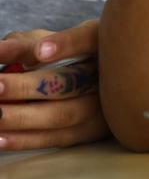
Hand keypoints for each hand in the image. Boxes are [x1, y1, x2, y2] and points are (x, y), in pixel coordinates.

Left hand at [0, 20, 106, 149]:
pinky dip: (26, 139)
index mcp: (98, 41)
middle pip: (70, 82)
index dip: (66, 44)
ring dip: (23, 117)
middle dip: (28, 86)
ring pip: (63, 114)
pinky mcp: (92, 131)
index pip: (88, 39)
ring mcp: (103, 105)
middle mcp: (107, 73)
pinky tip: (0, 138)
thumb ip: (22, 46)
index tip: (40, 50)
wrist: (93, 85)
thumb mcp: (45, 43)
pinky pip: (58, 138)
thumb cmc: (61, 58)